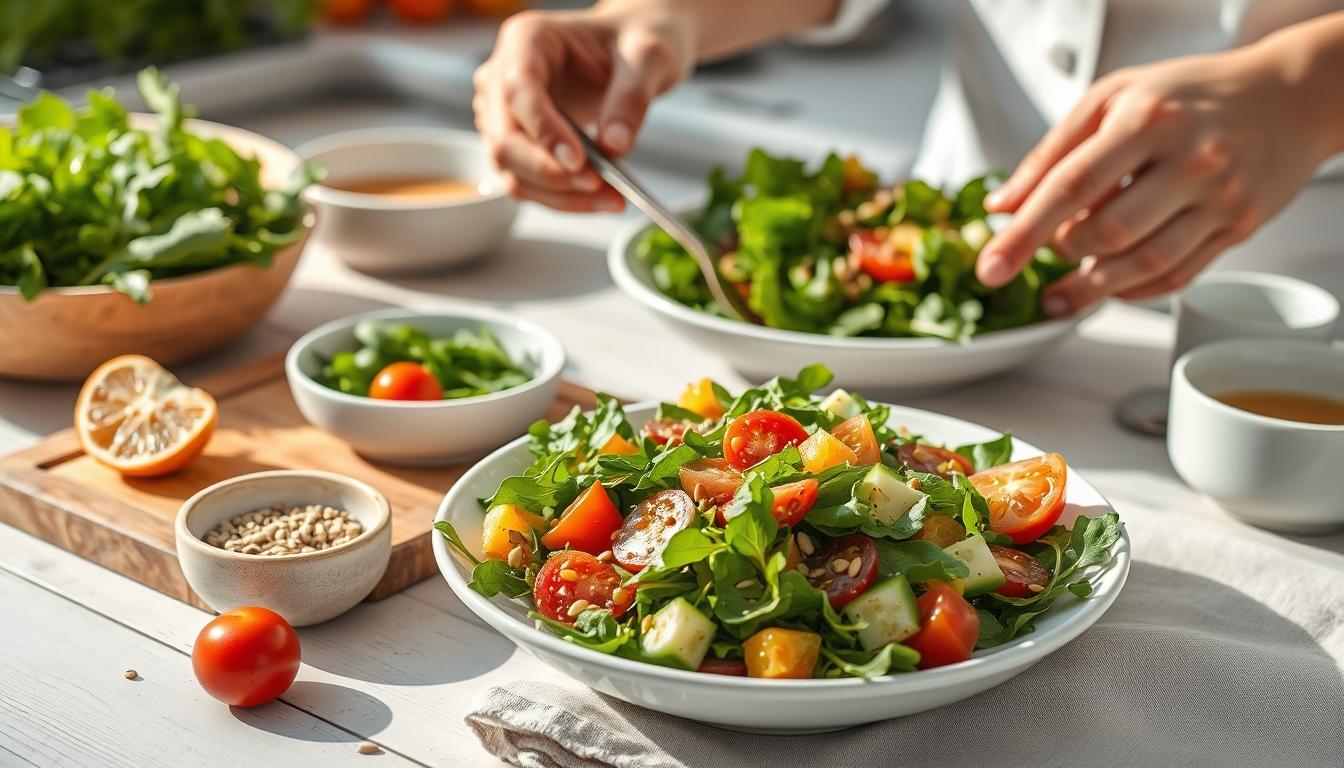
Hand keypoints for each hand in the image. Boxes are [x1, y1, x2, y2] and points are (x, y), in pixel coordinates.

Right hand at [473, 6, 694, 211]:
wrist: (628, 55)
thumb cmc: (631, 43)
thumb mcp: (648, 56)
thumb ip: (632, 96)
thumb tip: (615, 145)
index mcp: (526, 39)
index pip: (518, 91)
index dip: (544, 130)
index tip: (578, 160)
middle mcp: (502, 77)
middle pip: (505, 139)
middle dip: (550, 172)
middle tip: (599, 186)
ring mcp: (502, 114)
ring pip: (511, 170)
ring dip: (559, 194)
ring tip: (610, 199)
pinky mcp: (515, 145)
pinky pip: (527, 183)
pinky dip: (561, 199)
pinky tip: (599, 199)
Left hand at [976, 45, 1330, 314]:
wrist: (1287, 96)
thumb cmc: (1187, 95)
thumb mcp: (1112, 98)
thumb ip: (1051, 153)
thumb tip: (1001, 207)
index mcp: (1147, 119)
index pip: (1071, 185)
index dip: (1024, 232)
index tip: (992, 268)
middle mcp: (1190, 159)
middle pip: (1107, 231)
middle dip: (1064, 250)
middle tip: (1051, 248)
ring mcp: (1220, 196)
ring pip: (1143, 263)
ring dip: (1091, 287)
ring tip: (1063, 293)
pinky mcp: (1240, 226)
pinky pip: (1176, 276)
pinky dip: (1132, 290)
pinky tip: (1110, 284)